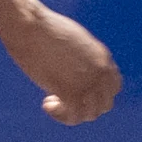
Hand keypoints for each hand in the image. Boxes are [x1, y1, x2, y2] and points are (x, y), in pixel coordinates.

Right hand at [4, 2, 120, 125]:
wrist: (28, 25)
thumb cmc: (38, 27)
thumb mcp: (67, 38)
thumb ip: (76, 54)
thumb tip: (67, 63)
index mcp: (102, 57)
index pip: (113, 87)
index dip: (94, 94)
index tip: (72, 89)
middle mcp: (101, 71)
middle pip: (104, 104)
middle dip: (83, 105)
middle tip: (59, 98)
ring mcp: (88, 82)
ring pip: (90, 113)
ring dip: (71, 112)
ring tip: (50, 101)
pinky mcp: (71, 91)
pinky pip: (74, 116)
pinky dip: (61, 115)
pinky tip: (46, 104)